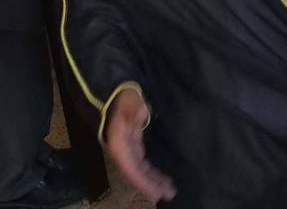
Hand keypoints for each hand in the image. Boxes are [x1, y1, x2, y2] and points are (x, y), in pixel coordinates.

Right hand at [105, 89, 176, 203]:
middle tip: (169, 194)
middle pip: (135, 174)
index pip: (130, 168)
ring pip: (139, 170)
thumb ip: (135, 107)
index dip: (143, 182)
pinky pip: (141, 163)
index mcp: (119, 143)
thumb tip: (142, 112)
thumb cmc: (124, 96)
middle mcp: (121, 150)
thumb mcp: (130, 100)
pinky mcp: (133, 145)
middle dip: (151, 186)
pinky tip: (161, 178)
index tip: (156, 193)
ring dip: (153, 180)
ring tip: (169, 190)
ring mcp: (127, 149)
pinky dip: (151, 172)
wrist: (117, 91)